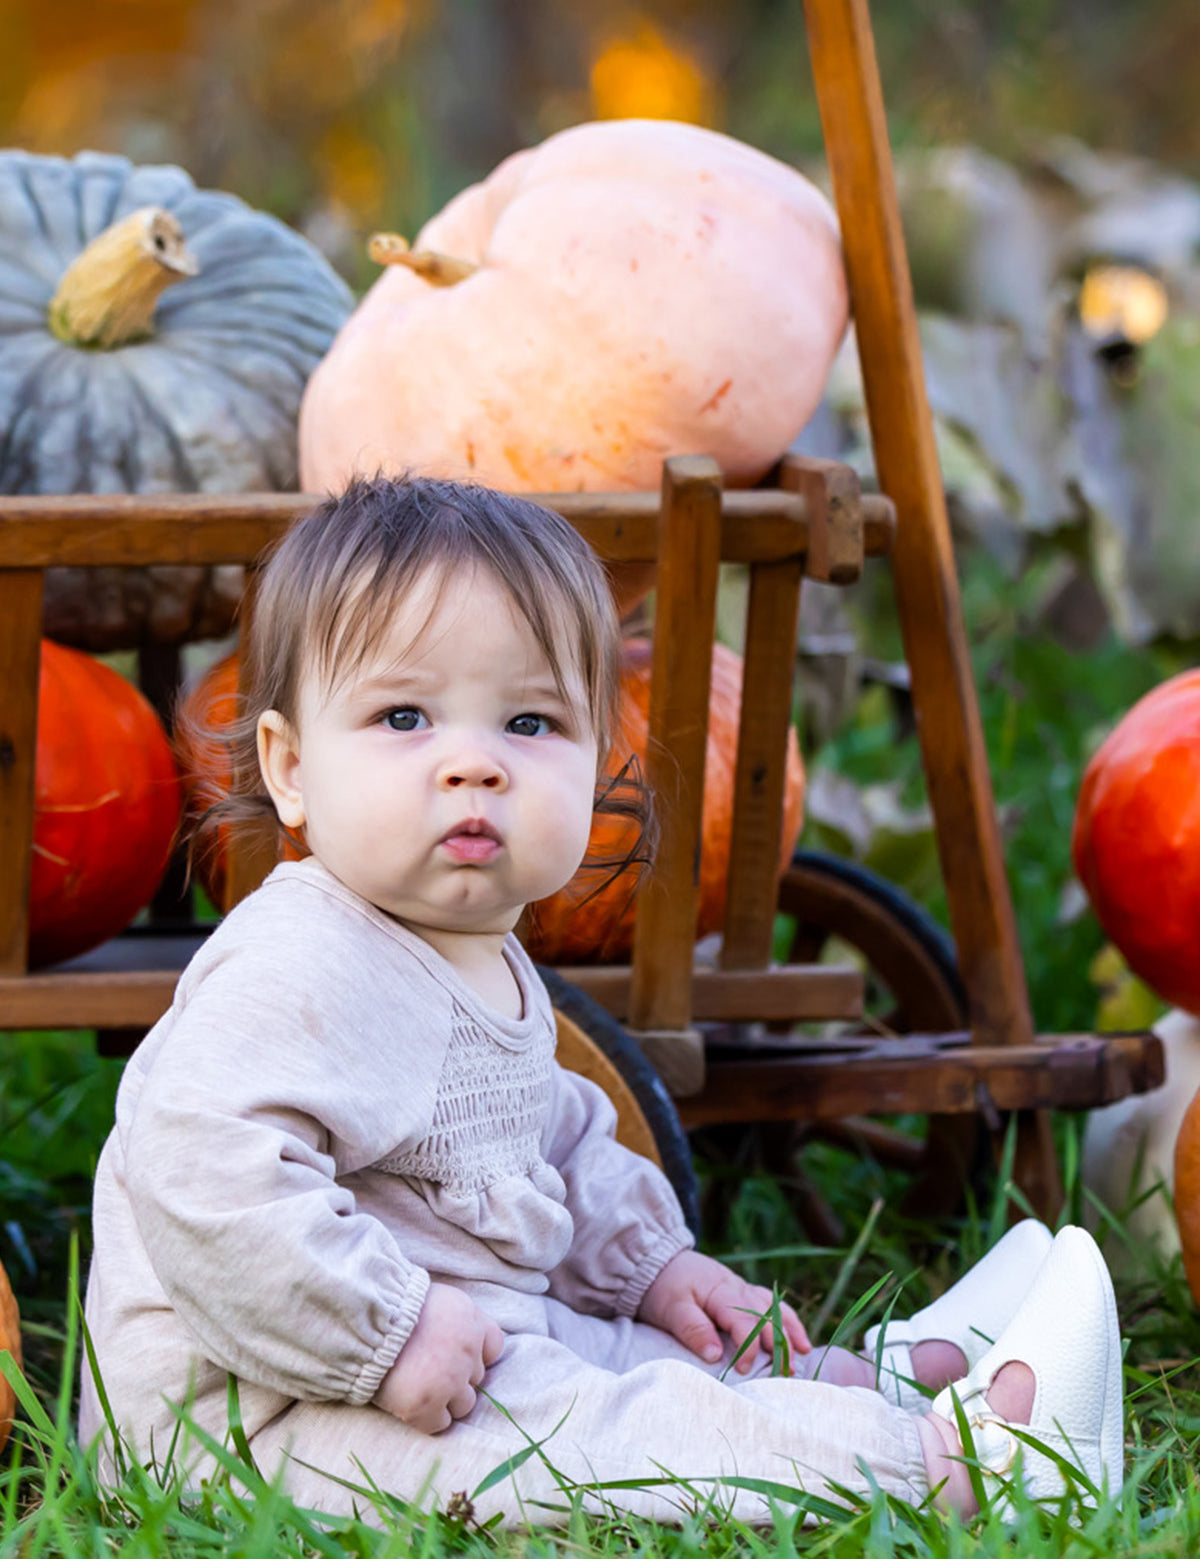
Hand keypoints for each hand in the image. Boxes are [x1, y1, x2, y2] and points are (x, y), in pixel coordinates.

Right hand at [373, 1283, 503, 1432]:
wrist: (363, 1324)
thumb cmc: (395, 1306)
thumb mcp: (437, 1298)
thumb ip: (458, 1318)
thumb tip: (460, 1335)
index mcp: (471, 1322)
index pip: (494, 1346)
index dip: (477, 1353)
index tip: (458, 1355)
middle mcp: (467, 1353)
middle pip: (477, 1377)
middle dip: (457, 1375)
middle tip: (430, 1369)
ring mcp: (449, 1383)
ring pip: (465, 1404)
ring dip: (446, 1399)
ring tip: (421, 1388)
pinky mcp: (425, 1408)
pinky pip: (440, 1424)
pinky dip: (428, 1418)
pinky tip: (411, 1403)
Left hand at [638, 1250, 809, 1374]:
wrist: (657, 1261)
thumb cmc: (663, 1287)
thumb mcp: (671, 1308)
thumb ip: (692, 1328)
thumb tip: (714, 1355)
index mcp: (720, 1292)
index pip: (743, 1322)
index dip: (747, 1348)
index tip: (743, 1370)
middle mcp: (737, 1288)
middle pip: (766, 1316)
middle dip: (778, 1344)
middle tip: (785, 1373)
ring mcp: (742, 1288)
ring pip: (773, 1308)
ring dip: (789, 1331)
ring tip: (802, 1354)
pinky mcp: (742, 1292)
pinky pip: (770, 1304)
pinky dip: (786, 1319)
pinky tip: (797, 1336)